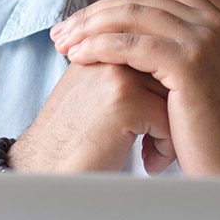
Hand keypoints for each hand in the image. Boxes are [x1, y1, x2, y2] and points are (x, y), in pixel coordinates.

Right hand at [9, 62, 177, 173]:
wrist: (44, 171)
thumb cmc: (70, 142)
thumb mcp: (89, 95)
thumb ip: (117, 76)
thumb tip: (162, 76)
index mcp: (97, 48)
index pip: (152, 56)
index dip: (161, 91)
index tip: (152, 123)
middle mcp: (106, 55)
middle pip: (167, 72)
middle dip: (171, 108)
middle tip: (158, 139)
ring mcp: (116, 75)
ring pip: (174, 94)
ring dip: (171, 128)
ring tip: (153, 152)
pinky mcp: (125, 101)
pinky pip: (169, 119)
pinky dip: (166, 147)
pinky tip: (149, 164)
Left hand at [49, 0, 219, 174]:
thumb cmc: (209, 131)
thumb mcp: (188, 80)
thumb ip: (165, 53)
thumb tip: (123, 44)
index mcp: (211, 20)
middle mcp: (210, 21)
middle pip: (136, 1)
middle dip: (91, 14)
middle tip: (59, 31)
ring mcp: (203, 39)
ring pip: (130, 18)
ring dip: (88, 30)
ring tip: (61, 45)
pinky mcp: (189, 62)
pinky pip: (131, 46)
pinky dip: (99, 48)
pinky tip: (78, 57)